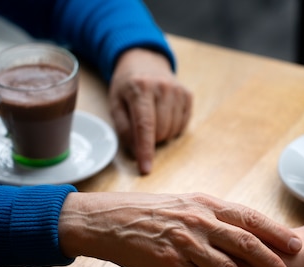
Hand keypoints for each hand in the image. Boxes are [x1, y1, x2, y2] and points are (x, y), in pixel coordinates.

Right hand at [58, 192, 301, 266]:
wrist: (106, 219)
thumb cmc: (143, 212)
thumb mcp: (181, 203)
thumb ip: (208, 213)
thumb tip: (233, 226)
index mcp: (205, 203)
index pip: (249, 217)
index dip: (275, 232)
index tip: (295, 245)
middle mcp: (199, 220)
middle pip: (245, 243)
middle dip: (270, 264)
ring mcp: (184, 241)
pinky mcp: (168, 262)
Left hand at [108, 48, 192, 174]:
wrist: (144, 61)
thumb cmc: (127, 86)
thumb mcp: (115, 103)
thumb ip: (123, 128)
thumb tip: (137, 151)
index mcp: (139, 88)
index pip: (144, 126)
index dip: (145, 150)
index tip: (146, 169)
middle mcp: (162, 87)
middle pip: (160, 131)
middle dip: (150, 140)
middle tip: (140, 129)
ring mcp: (178, 91)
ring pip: (173, 131)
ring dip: (161, 134)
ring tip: (152, 120)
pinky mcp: (188, 95)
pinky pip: (182, 125)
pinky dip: (172, 128)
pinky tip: (163, 116)